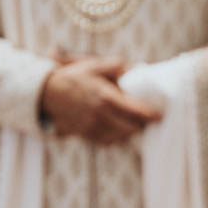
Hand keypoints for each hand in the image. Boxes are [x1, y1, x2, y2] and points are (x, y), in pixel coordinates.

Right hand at [40, 57, 162, 144]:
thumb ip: (119, 67)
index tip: (160, 115)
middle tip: (150, 119)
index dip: (150, 115)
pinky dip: (118, 138)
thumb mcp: (96, 65)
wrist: (46, 94)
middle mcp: (100, 115)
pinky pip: (108, 142)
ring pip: (121, 137)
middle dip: (142, 125)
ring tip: (136, 124)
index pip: (135, 111)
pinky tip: (121, 129)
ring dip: (130, 132)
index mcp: (105, 96)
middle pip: (131, 128)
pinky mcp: (86, 135)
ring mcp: (92, 127)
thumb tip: (139, 69)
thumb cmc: (74, 77)